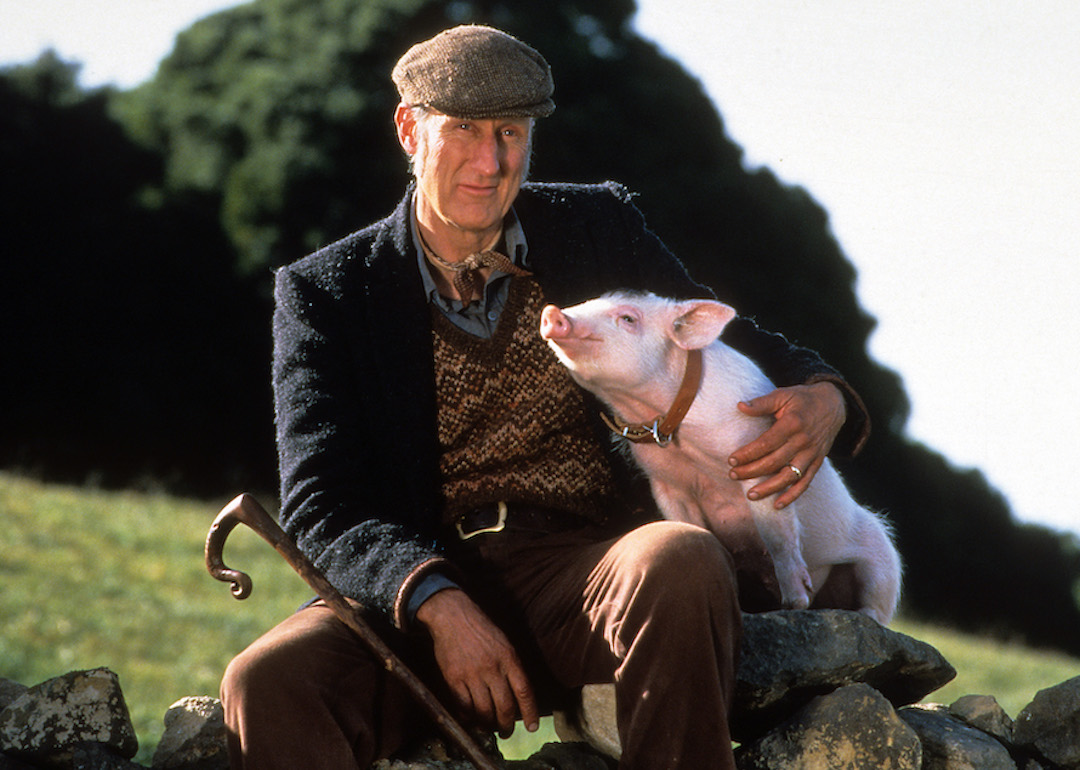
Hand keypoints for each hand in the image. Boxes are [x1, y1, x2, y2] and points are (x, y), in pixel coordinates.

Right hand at [415, 588, 538, 737]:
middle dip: (507, 725)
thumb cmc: (480, 628)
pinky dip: (468, 717)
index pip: (524, 692)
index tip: (532, 727)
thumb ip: (512, 667)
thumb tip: (518, 695)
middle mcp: (492, 668)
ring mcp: (472, 674)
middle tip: (506, 732)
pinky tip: (471, 719)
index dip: (530, 713)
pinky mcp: (453, 678)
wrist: (452, 615)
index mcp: (509, 658)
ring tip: (489, 728)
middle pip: (505, 707)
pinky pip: (463, 706)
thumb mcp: (504, 643)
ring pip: (484, 712)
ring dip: (488, 725)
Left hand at [727, 381, 845, 508]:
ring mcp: (812, 453)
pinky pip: (806, 482)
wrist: (834, 404)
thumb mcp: (783, 394)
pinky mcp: (818, 462)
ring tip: (750, 495)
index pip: (766, 443)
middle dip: (751, 471)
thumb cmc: (803, 399)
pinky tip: (777, 505)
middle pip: (774, 461)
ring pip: (789, 476)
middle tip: (733, 475)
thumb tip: (740, 406)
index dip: (748, 453)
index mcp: (793, 423)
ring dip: (769, 488)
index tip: (731, 460)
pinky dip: (792, 496)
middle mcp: (803, 441)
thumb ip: (762, 403)